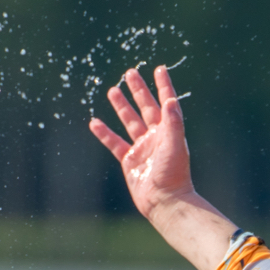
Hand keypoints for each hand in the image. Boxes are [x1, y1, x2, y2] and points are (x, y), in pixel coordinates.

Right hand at [91, 64, 193, 218]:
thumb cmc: (174, 174)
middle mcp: (156, 136)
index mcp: (169, 130)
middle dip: (138, 90)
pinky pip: (114, 143)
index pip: (166, 102)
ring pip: (129, 121)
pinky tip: (95, 122)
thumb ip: (173, 122)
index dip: (163, 85)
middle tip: (130, 72)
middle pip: (145, 107)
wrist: (164, 201)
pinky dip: (104, 133)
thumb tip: (171, 99)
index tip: (159, 69)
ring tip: (112, 90)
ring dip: (121, 106)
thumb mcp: (175, 144)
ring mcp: (142, 148)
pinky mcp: (129, 161)